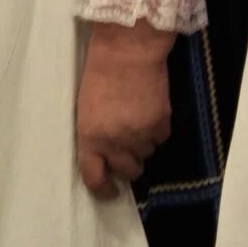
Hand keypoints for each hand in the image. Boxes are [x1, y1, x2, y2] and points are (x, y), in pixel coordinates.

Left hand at [76, 21, 172, 198]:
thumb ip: (94, 136)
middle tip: (126, 151)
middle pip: (129, 171)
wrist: (126, 53)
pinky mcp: (162, 124)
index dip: (103, 190)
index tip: (110, 193)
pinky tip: (148, 113)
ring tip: (135, 122)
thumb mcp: (85, 110)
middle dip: (128, 165)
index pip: (94, 176)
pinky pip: (161, 139)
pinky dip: (156, 132)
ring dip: (142, 146)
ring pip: (147, 155)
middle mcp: (116, 141)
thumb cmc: (98, 77)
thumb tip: (104, 156)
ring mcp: (141, 134)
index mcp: (90, 138)